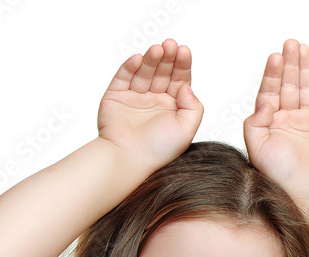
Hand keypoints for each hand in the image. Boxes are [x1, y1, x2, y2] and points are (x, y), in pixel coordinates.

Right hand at [98, 39, 202, 170]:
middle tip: (171, 45)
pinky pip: (123, 77)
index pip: (179, 80)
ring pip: (144, 72)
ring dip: (151, 59)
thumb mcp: (187, 129)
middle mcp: (154, 101)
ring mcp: (134, 98)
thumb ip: (193, 106)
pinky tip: (139, 59)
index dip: (182, 64)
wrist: (128, 159)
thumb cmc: (159, 149)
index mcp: (172, 108)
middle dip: (167, 58)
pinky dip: (130, 66)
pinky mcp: (115, 97)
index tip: (184, 51)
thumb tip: (186, 85)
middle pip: (162, 72)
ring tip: (157, 49)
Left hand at [244, 39, 308, 197]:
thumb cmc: (280, 173)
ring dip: (303, 68)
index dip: (271, 73)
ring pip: (305, 87)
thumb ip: (254, 123)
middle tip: (290, 43)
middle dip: (289, 63)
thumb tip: (263, 103)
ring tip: (302, 47)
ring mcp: (308, 120)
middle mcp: (288, 118)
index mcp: (270, 123)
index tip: (274, 56)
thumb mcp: (256, 148)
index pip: (269, 92)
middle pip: (287, 84)